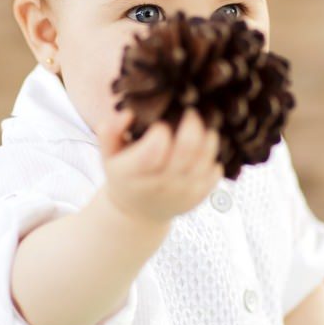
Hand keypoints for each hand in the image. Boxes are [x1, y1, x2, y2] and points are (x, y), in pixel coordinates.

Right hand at [97, 106, 223, 223]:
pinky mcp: (198, 196)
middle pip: (186, 150)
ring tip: (205, 123)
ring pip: (205, 159)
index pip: (154, 150)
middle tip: (192, 110)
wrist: (137, 214)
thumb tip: (129, 113)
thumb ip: (110, 131)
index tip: (161, 121)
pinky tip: (207, 144)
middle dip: (193, 124)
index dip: (161, 131)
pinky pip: (215, 171)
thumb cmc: (124, 176)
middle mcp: (160, 185)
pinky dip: (214, 155)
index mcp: (133, 173)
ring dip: (209, 136)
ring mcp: (182, 192)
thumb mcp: (108, 156)